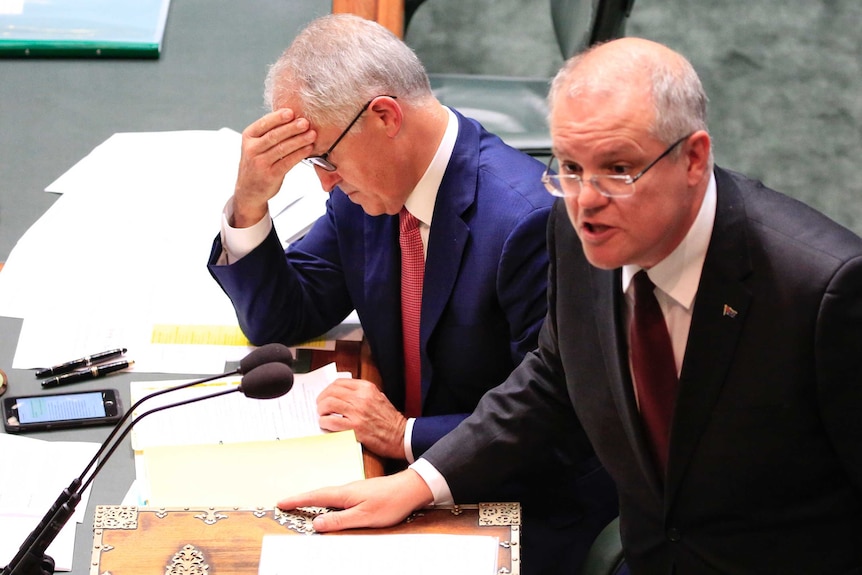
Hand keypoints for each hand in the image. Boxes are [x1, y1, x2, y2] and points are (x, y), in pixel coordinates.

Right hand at [231, 109, 316, 227]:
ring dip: (299, 140)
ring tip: (311, 134)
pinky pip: (287, 162)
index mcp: (248, 137)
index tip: (291, 112)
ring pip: (282, 148)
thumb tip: (293, 117)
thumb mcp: (256, 145)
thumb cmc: (257, 164)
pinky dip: (299, 154)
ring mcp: (260, 163)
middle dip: (292, 128)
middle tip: (305, 122)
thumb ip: (270, 132)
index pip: (264, 123)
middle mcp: (251, 149)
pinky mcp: (270, 175)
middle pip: (274, 135)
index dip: (278, 117)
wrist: (249, 190)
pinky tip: (308, 148)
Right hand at [277, 470, 433, 531]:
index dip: (297, 500)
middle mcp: (347, 489)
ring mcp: (355, 489)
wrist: (410, 489)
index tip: (282, 503)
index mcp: (344, 494)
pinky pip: (338, 497)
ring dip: (314, 500)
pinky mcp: (362, 493)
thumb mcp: (363, 517)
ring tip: (302, 506)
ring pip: (329, 495)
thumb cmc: (390, 502)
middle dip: (301, 499)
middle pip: (319, 494)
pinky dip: (327, 501)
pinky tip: (330, 506)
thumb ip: (339, 521)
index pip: (315, 497)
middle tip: (286, 504)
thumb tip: (317, 523)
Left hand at [317, 378, 408, 458]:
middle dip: (321, 399)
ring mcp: (357, 412)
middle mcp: (361, 398)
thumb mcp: (378, 397)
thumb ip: (362, 393)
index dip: (328, 389)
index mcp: (367, 388)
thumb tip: (342, 394)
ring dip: (321, 410)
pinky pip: (331, 421)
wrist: (401, 436)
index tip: (325, 394)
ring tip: (322, 415)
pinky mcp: (354, 427)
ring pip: (328, 404)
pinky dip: (324, 422)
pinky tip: (325, 424)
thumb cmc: (390, 419)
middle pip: (331, 392)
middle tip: (320, 405)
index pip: (339, 383)